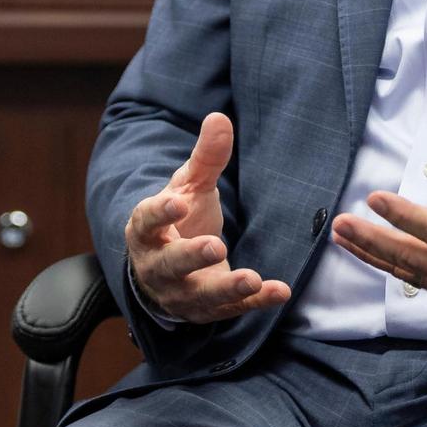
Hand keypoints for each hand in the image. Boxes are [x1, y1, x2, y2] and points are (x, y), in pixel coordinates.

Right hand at [124, 112, 290, 323]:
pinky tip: (279, 291)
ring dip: (226, 289)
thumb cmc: (180, 217)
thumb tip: (219, 117)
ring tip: (253, 279)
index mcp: (146, 231)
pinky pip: (230, 310)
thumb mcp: (189, 185)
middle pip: (170, 266)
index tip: (178, 201)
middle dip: (191, 257)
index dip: (161, 212)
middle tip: (215, 246)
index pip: (147, 222)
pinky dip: (256, 303)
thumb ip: (206, 156)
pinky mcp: (207, 310)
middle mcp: (158, 267)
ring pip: (199, 296)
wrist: (170, 266)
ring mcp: (181, 293)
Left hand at [331, 96, 426, 323]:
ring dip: (375, 256)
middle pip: (411, 259)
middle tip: (340, 223)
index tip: (374, 198)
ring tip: (343, 237)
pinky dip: (397, 268)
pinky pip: (423, 284)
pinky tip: (376, 255)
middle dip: (372, 241)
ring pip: (411, 275)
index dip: (403, 214)